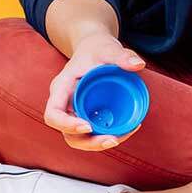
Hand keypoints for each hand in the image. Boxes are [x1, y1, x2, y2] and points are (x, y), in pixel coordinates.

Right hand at [43, 33, 145, 150]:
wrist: (96, 49)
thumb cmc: (97, 49)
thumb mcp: (109, 48)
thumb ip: (122, 55)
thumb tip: (138, 65)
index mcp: (62, 88)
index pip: (53, 113)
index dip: (65, 124)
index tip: (87, 126)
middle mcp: (65, 104)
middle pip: (66, 133)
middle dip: (88, 142)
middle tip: (112, 140)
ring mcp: (75, 111)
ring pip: (79, 137)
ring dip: (97, 143)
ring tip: (120, 138)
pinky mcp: (88, 115)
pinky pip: (93, 131)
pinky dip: (107, 135)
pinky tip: (128, 129)